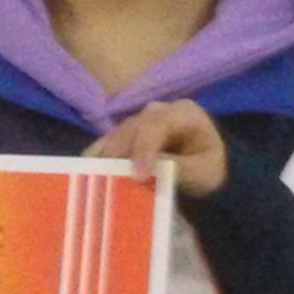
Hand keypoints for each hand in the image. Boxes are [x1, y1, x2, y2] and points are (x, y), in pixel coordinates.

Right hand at [92, 100, 228, 200]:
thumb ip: (178, 169)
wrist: (206, 170)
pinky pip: (106, 144)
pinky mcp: (125, 136)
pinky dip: (96, 160)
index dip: (144, 148)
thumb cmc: (208, 169)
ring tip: (92, 181)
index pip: (157, 124)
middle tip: (108, 182)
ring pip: (115, 136)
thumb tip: (148, 169)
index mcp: (183, 113)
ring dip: (104, 158)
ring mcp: (139, 121)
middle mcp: (157, 111)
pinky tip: (86, 176)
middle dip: (119, 155)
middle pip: (131, 129)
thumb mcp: (203, 173)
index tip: (138, 175)